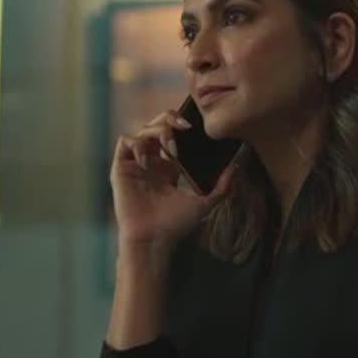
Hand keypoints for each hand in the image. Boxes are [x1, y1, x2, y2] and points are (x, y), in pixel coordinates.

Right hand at [109, 109, 235, 254]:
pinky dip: (137, 143)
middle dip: (170, 118)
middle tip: (185, 126)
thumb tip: (236, 168)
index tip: (197, 127)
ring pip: (142, 131)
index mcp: (169, 167)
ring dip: (157, 132)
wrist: (154, 239)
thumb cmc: (176, 225)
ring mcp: (136, 164)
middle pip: (157, 125)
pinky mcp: (121, 168)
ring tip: (171, 147)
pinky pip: (124, 142)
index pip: (174, 135)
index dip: (183, 126)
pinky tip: (149, 160)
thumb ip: (222, 187)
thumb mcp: (205, 203)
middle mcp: (152, 162)